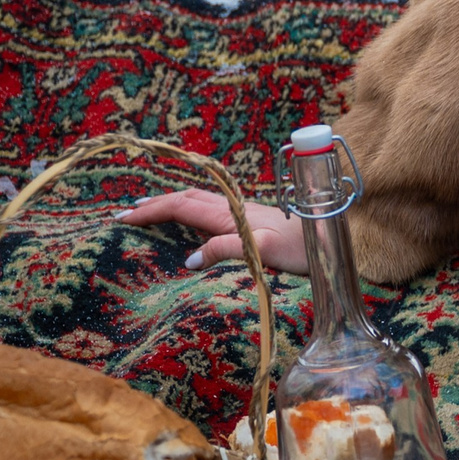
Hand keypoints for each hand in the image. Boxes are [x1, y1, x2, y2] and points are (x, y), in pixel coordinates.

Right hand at [116, 190, 307, 274]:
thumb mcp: (264, 251)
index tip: (123, 217)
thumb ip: (228, 251)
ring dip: (171, 203)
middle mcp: (234, 208)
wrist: (335, 235)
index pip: (181, 207)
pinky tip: (191, 219)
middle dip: (155, 204)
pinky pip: (211, 208)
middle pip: (186, 199)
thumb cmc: (303, 247)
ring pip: (198, 201)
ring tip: (150, 209)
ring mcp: (243, 211)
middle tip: (126, 212)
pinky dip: (190, 209)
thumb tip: (189, 260)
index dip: (151, 211)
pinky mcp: (253, 218)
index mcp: (230, 215)